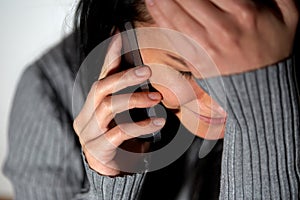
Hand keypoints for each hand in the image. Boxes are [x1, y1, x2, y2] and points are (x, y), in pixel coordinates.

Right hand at [73, 35, 164, 175]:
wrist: (114, 172)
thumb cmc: (123, 140)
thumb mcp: (126, 116)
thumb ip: (130, 97)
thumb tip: (147, 75)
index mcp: (93, 105)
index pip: (101, 76)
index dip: (110, 57)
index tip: (120, 36)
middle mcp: (86, 115)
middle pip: (100, 87)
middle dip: (124, 76)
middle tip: (147, 70)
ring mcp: (89, 133)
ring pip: (107, 106)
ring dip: (134, 99)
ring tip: (156, 98)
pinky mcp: (98, 149)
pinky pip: (118, 132)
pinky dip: (140, 125)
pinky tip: (158, 123)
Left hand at [145, 0, 298, 76]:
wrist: (263, 87)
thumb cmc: (275, 48)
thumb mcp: (289, 14)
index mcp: (245, 11)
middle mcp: (222, 27)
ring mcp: (206, 44)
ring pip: (177, 14)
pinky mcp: (196, 58)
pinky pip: (174, 35)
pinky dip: (160, 17)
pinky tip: (153, 3)